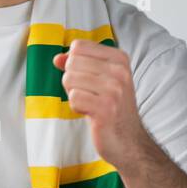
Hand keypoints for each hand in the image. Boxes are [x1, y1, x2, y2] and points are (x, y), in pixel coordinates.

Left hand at [52, 39, 153, 169]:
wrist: (129, 140)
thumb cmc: (112, 108)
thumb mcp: (100, 79)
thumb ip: (79, 65)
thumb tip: (57, 58)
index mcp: (119, 59)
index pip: (78, 46)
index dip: (74, 63)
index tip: (88, 79)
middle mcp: (119, 71)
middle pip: (72, 62)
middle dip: (72, 80)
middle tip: (89, 94)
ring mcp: (114, 90)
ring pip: (69, 79)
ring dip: (74, 95)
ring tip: (91, 103)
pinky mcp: (105, 108)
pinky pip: (73, 98)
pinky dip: (76, 108)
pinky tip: (91, 113)